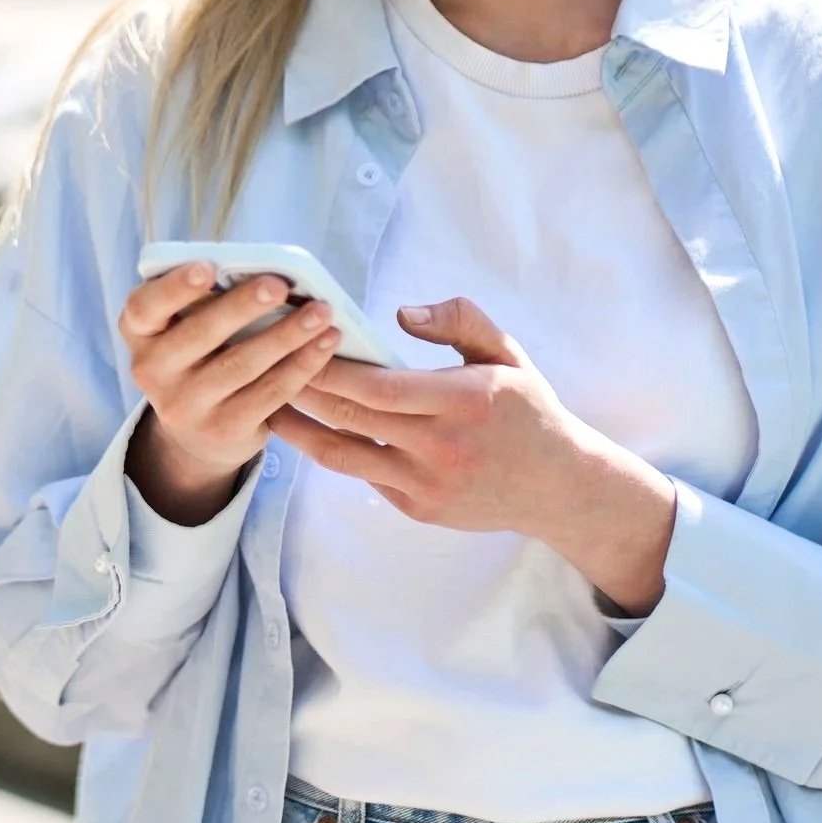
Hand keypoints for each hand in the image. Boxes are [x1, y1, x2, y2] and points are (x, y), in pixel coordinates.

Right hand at [118, 264, 343, 517]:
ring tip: (321, 312)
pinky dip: (302, 364)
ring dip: (287, 334)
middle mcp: (152, 372)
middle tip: (279, 284)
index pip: (144, 307)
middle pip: (200, 334)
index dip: (175, 288)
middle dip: (243, 306)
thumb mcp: (182, 330)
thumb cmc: (197, 357)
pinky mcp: (224, 429)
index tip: (209, 267)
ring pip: (242, 364)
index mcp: (140, 334)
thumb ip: (204, 302)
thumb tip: (261, 270)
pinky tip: (325, 342)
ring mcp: (186, 406)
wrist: (195, 433)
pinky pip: (270, 392)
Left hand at [267, 296, 674, 612]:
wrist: (557, 487)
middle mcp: (441, 448)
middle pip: (351, 419)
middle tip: (263, 363)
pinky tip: (307, 429)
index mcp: (463, 402)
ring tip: (265, 402)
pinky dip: (334, 451)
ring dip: (299, 430)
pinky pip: (364, 476)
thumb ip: (460, 321)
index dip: (332, 366)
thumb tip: (401, 313)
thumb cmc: (526, 410)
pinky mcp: (417, 509)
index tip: (299, 339)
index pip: (378, 387)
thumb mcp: (506, 355)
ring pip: (343, 456)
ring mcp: (426, 485)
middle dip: (303, 389)